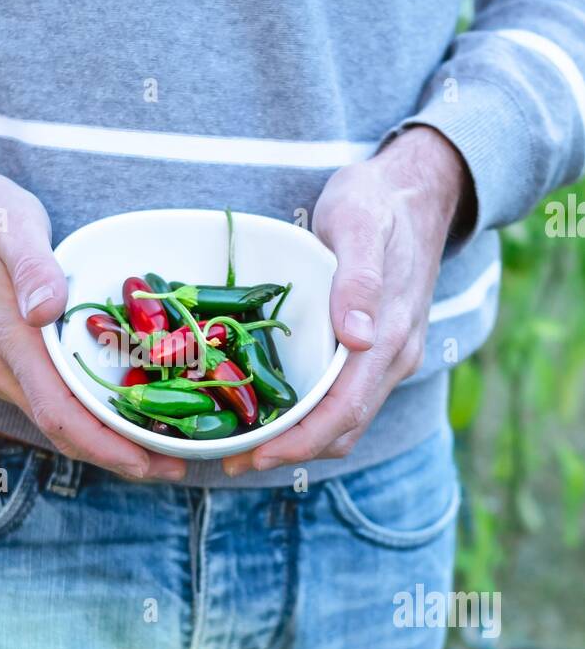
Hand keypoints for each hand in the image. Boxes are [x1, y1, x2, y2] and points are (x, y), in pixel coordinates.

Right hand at [0, 132, 186, 481]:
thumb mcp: (6, 220)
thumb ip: (29, 264)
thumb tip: (46, 308)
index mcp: (7, 338)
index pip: (57, 412)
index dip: (104, 445)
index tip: (147, 463)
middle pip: (62, 432)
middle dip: (118, 456)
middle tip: (176, 468)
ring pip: (55, 423)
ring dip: (104, 444)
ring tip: (160, 452)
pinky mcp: (1, 364)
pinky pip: (47, 404)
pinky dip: (86, 421)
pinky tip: (119, 417)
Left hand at [223, 126, 474, 476]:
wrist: (416, 188)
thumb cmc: (377, 201)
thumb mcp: (360, 223)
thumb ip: (360, 279)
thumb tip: (358, 338)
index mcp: (388, 336)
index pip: (344, 411)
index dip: (300, 443)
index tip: (256, 458)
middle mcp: (392, 355)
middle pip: (343, 428)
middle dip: (290, 453)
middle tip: (232, 460)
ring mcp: (387, 354)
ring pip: (345, 418)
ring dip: (300, 440)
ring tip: (244, 444)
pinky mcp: (375, 347)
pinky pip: (344, 396)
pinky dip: (310, 416)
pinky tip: (273, 409)